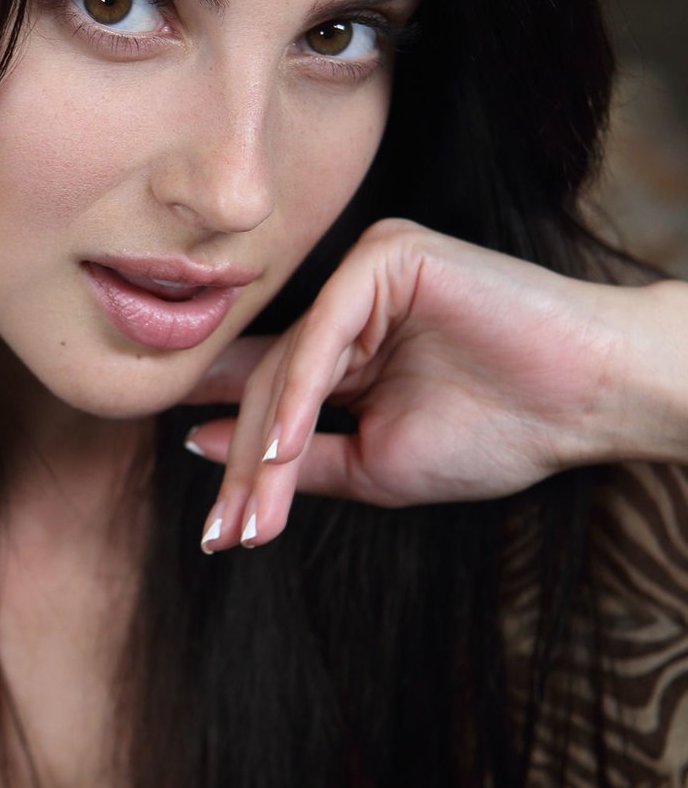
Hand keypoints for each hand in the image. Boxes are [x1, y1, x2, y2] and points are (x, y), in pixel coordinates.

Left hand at [183, 218, 667, 550]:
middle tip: (224, 532)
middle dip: (245, 467)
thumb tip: (200, 446)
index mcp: (348, 353)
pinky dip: (302, 393)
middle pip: (271, 386)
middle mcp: (348, 309)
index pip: (272, 402)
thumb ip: (297, 456)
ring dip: (264, 445)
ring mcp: (365, 277)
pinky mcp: (386, 255)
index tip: (213, 531)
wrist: (587, 402)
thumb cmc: (497, 434)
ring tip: (252, 512)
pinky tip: (284, 448)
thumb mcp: (377, 465)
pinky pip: (326, 328)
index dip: (237, 463)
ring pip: (290, 362)